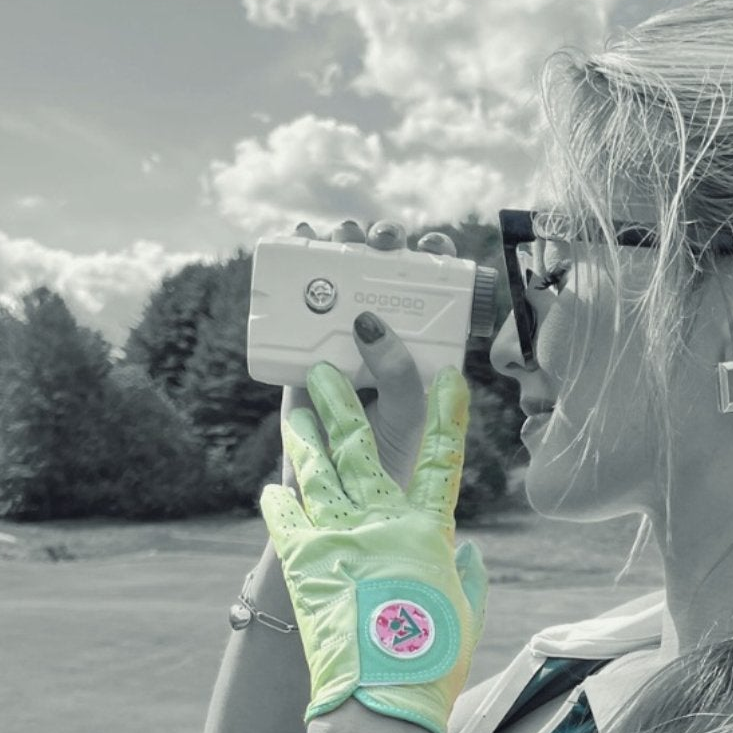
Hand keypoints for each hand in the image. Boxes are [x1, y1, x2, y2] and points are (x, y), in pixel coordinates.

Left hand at [260, 361, 488, 732]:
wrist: (380, 696)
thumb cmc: (432, 662)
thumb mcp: (467, 616)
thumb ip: (470, 577)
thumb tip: (471, 554)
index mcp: (429, 532)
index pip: (442, 459)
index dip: (447, 414)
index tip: (447, 377)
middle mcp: (383, 521)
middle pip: (362, 446)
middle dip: (344, 402)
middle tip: (328, 371)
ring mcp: (338, 535)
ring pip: (318, 470)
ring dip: (304, 436)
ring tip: (294, 411)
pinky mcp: (302, 559)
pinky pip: (286, 518)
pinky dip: (278, 501)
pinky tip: (271, 488)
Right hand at [278, 219, 458, 494]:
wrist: (336, 495)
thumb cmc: (389, 459)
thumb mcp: (408, 415)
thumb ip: (399, 375)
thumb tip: (368, 320)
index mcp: (423, 349)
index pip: (436, 295)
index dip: (435, 265)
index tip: (433, 249)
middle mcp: (385, 338)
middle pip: (386, 277)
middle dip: (384, 245)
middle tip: (381, 242)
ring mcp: (343, 340)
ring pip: (344, 280)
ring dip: (343, 246)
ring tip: (342, 237)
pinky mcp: (305, 349)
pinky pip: (300, 302)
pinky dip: (296, 265)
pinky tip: (299, 240)